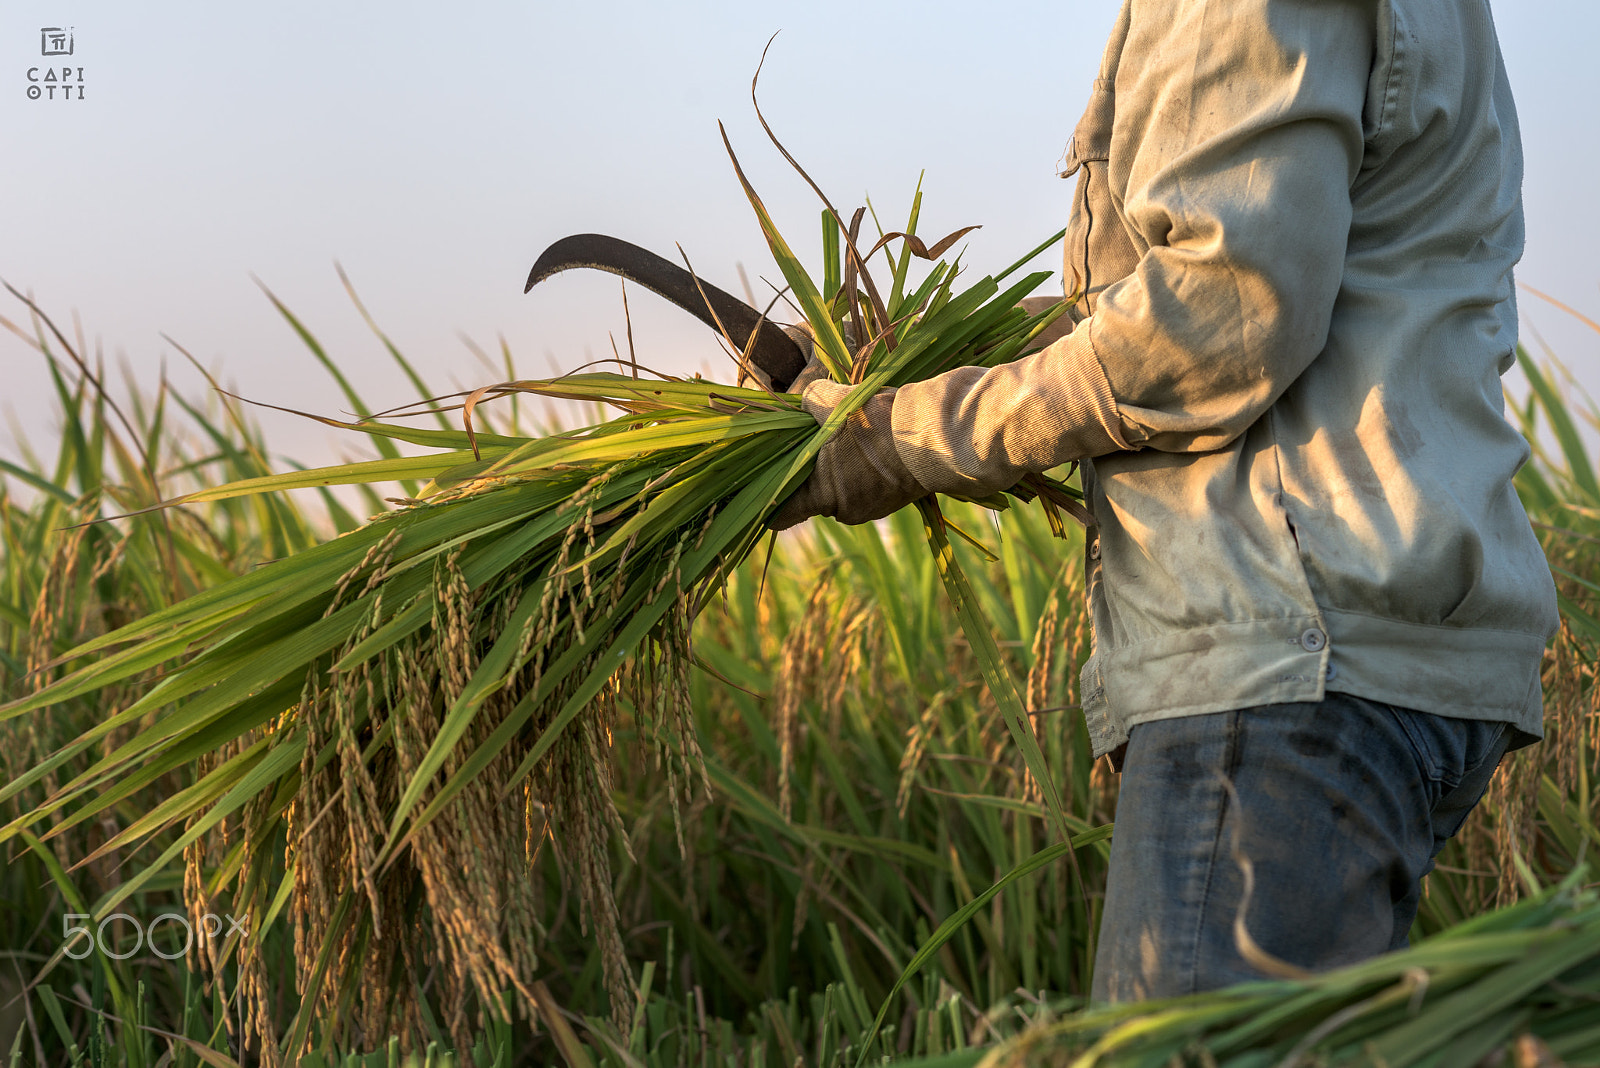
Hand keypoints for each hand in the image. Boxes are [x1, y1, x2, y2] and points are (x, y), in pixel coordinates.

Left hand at [767, 379, 928, 529]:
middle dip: (815, 470)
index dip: (770, 501)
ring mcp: (873, 508)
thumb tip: (803, 399)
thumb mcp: (839, 402)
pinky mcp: (895, 499)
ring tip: (858, 436)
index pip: (781, 515)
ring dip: (845, 466)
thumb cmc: (883, 423)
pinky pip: (868, 486)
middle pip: (815, 495)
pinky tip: (878, 444)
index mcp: (823, 494)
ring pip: (844, 488)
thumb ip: (811, 401)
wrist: (940, 435)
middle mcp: (845, 510)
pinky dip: (867, 469)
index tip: (768, 482)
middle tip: (821, 438)